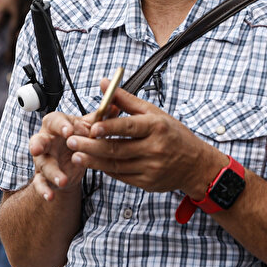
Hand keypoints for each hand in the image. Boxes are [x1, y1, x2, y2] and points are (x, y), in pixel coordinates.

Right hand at [28, 111, 91, 200]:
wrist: (70, 161)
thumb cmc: (76, 138)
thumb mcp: (86, 128)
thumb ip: (98, 119)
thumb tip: (114, 105)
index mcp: (55, 125)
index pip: (54, 121)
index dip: (60, 126)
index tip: (70, 131)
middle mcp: (46, 141)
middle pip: (39, 140)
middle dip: (38, 144)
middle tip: (39, 149)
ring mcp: (43, 160)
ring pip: (42, 164)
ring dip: (51, 172)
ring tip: (62, 180)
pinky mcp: (43, 176)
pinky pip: (40, 184)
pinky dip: (44, 190)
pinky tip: (51, 196)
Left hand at [66, 83, 224, 198]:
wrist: (195, 164)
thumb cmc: (173, 134)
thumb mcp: (154, 113)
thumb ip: (126, 100)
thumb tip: (105, 83)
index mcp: (156, 127)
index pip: (129, 127)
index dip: (109, 128)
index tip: (90, 127)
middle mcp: (154, 148)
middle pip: (118, 149)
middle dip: (91, 146)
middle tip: (71, 142)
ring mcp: (151, 168)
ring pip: (116, 165)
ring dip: (93, 161)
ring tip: (75, 155)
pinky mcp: (147, 183)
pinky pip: (121, 176)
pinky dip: (106, 170)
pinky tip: (92, 163)